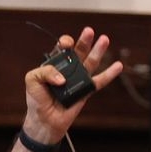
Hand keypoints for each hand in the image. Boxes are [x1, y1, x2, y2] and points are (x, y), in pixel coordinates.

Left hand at [22, 27, 122, 144]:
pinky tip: (118, 65)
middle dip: (84, 40)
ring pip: (91, 62)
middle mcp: (68, 69)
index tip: (66, 44)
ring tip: (104, 39)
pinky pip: (100, 81)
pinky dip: (110, 74)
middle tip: (89, 31)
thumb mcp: (32, 80)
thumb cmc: (36, 100)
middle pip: (79, 51)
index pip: (62, 49)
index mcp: (54, 64)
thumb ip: (44, 72)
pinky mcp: (86, 91)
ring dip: (98, 50)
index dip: (65, 43)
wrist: (44, 120)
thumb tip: (62, 78)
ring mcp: (78, 79)